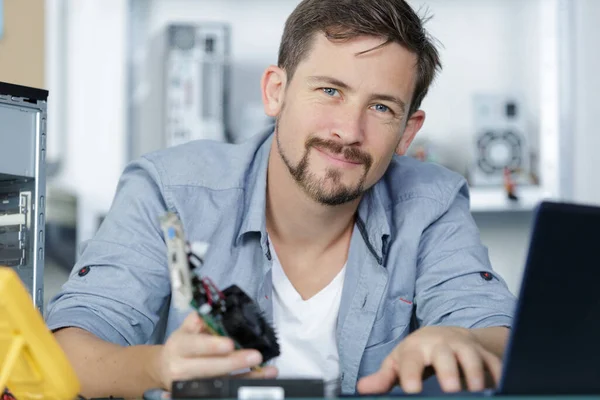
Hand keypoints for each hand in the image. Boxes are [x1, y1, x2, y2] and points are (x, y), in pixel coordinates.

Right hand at [153, 312, 277, 389]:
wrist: (166, 368)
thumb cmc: (182, 345)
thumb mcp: (185, 329)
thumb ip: (198, 320)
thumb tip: (212, 311)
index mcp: (179, 347)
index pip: (195, 346)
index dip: (212, 346)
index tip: (229, 344)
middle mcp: (182, 368)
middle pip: (210, 368)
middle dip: (234, 362)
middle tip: (255, 356)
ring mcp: (193, 384)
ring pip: (221, 382)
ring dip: (246, 376)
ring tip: (266, 370)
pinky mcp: (203, 393)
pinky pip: (226, 389)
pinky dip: (245, 382)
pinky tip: (261, 376)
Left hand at [357, 326, 501, 393]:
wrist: (446, 335)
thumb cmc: (418, 354)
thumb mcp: (398, 362)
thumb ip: (384, 377)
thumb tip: (363, 388)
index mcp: (416, 348)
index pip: (411, 361)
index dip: (411, 375)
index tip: (411, 390)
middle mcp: (442, 345)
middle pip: (445, 356)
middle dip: (448, 372)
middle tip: (451, 391)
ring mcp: (465, 347)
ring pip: (473, 358)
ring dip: (476, 375)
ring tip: (476, 392)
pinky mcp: (485, 354)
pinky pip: (495, 363)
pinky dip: (499, 375)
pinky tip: (501, 388)